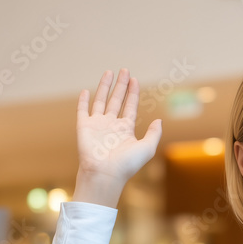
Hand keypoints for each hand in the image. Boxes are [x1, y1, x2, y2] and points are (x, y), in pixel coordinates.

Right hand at [73, 68, 162, 206]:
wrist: (105, 173)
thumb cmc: (127, 164)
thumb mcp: (147, 148)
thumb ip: (154, 134)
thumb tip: (159, 120)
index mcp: (126, 129)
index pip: (130, 106)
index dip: (133, 93)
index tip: (134, 79)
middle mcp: (111, 124)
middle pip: (117, 100)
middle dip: (121, 85)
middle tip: (124, 70)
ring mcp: (97, 125)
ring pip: (101, 100)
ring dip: (105, 87)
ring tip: (109, 72)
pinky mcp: (84, 127)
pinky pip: (83, 110)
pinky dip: (83, 100)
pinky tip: (86, 90)